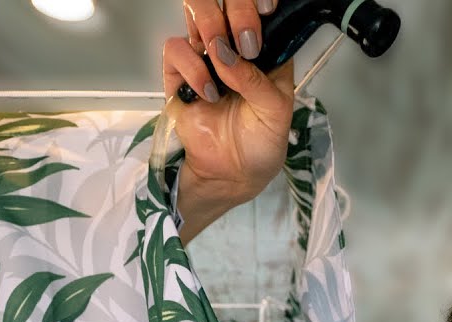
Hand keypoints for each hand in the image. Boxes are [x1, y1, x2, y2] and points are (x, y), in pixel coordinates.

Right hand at [162, 0, 293, 225]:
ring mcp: (206, 56)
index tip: (266, 11)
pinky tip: (208, 92)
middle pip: (225, 2)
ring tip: (221, 63)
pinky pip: (176, 50)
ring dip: (210, 27)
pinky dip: (191, 67)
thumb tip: (225, 52)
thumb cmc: (262, 142)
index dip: (259, 4)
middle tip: (244, 42)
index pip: (261, 9)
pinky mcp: (180, 73)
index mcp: (267, 50)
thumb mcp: (275, 112)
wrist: (232, 174)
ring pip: (197, 13)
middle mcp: (235, 46)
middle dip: (236, 12)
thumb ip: (256, 80)